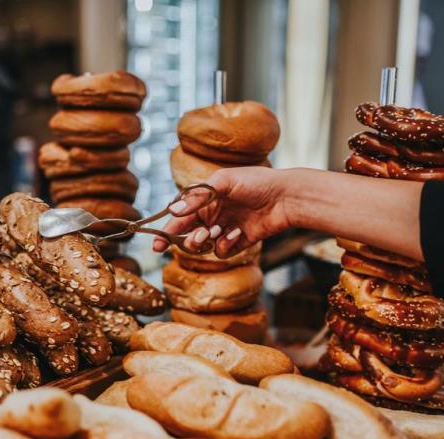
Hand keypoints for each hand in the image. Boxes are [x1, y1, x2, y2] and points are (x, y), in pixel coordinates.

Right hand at [153, 166, 292, 257]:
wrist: (286, 196)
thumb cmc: (256, 182)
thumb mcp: (224, 182)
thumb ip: (198, 197)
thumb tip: (173, 210)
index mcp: (203, 201)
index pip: (178, 220)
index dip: (165, 233)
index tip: (157, 246)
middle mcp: (211, 217)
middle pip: (187, 236)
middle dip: (189, 239)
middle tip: (200, 235)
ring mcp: (223, 230)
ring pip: (203, 247)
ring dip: (207, 242)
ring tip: (219, 231)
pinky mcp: (238, 242)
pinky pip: (222, 252)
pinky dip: (227, 245)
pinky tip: (239, 233)